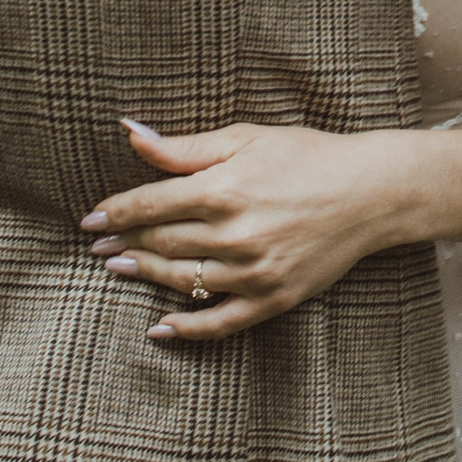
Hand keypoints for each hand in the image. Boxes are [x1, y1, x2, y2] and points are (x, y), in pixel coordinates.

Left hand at [83, 119, 422, 341]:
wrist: (370, 192)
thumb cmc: (307, 156)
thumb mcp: (247, 138)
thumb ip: (185, 145)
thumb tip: (131, 133)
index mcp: (224, 188)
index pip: (151, 204)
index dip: (116, 212)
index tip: (91, 219)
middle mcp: (234, 233)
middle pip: (161, 244)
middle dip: (125, 243)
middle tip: (99, 245)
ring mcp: (253, 271)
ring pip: (182, 280)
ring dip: (144, 276)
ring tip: (120, 270)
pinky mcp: (273, 298)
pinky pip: (219, 322)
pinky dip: (186, 328)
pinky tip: (159, 327)